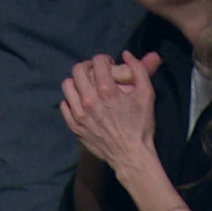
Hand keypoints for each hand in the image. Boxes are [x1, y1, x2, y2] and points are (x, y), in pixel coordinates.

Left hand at [60, 51, 161, 170]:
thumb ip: (139, 71)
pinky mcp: (73, 125)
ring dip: (77, 82)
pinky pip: (64, 104)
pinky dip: (72, 100)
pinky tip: (83, 103)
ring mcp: (79, 113)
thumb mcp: (147, 96)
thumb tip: (128, 54)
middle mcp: (89, 100)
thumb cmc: (141, 126)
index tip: (109, 65)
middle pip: (77, 70)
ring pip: (67, 85)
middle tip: (96, 72)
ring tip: (87, 86)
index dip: (104, 60)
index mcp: (107, 91)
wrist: (131, 155)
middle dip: (88, 66)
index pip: (97, 62)